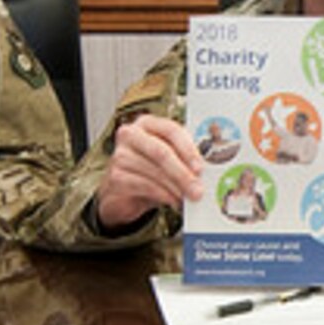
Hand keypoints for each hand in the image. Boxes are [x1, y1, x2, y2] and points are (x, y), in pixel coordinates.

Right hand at [96, 115, 203, 231]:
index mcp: (148, 123)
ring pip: (154, 172)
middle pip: (161, 152)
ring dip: (176, 188)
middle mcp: (131, 134)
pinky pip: (145, 186)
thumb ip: (184, 156)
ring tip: (189, 198)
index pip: (171, 130)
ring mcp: (120, 155)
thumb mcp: (168, 157)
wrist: (124, 191)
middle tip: (198, 190)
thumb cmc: (151, 168)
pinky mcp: (116, 176)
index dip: (188, 149)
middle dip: (183, 173)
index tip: (201, 168)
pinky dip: (164, 196)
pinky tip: (174, 201)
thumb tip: (207, 169)